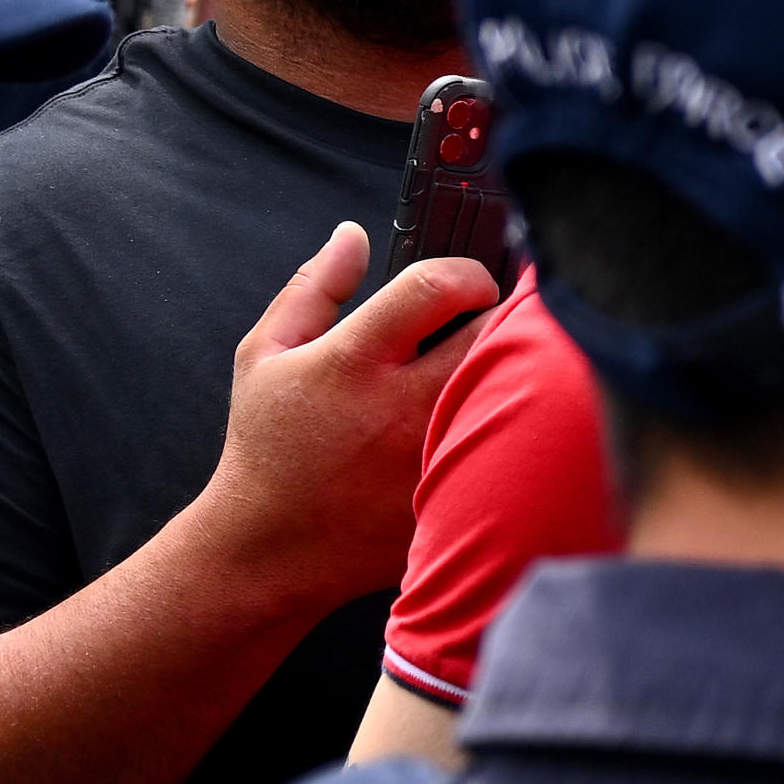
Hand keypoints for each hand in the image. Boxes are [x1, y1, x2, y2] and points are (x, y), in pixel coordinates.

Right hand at [197, 223, 491, 611]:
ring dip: (519, 373)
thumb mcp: (264, 356)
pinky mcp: (456, 499)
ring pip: (514, 394)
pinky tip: (504, 428)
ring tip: (509, 368)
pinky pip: (510, 453)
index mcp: (352, 363)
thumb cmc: (268, 449)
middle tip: (502, 322)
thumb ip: (311, 289)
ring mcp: (434, 459)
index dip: (468, 272)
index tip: (471, 281)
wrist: (272, 549)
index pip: (436, 288)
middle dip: (510, 317)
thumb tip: (352, 234)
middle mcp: (401, 408)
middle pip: (494, 336)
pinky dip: (516, 433)